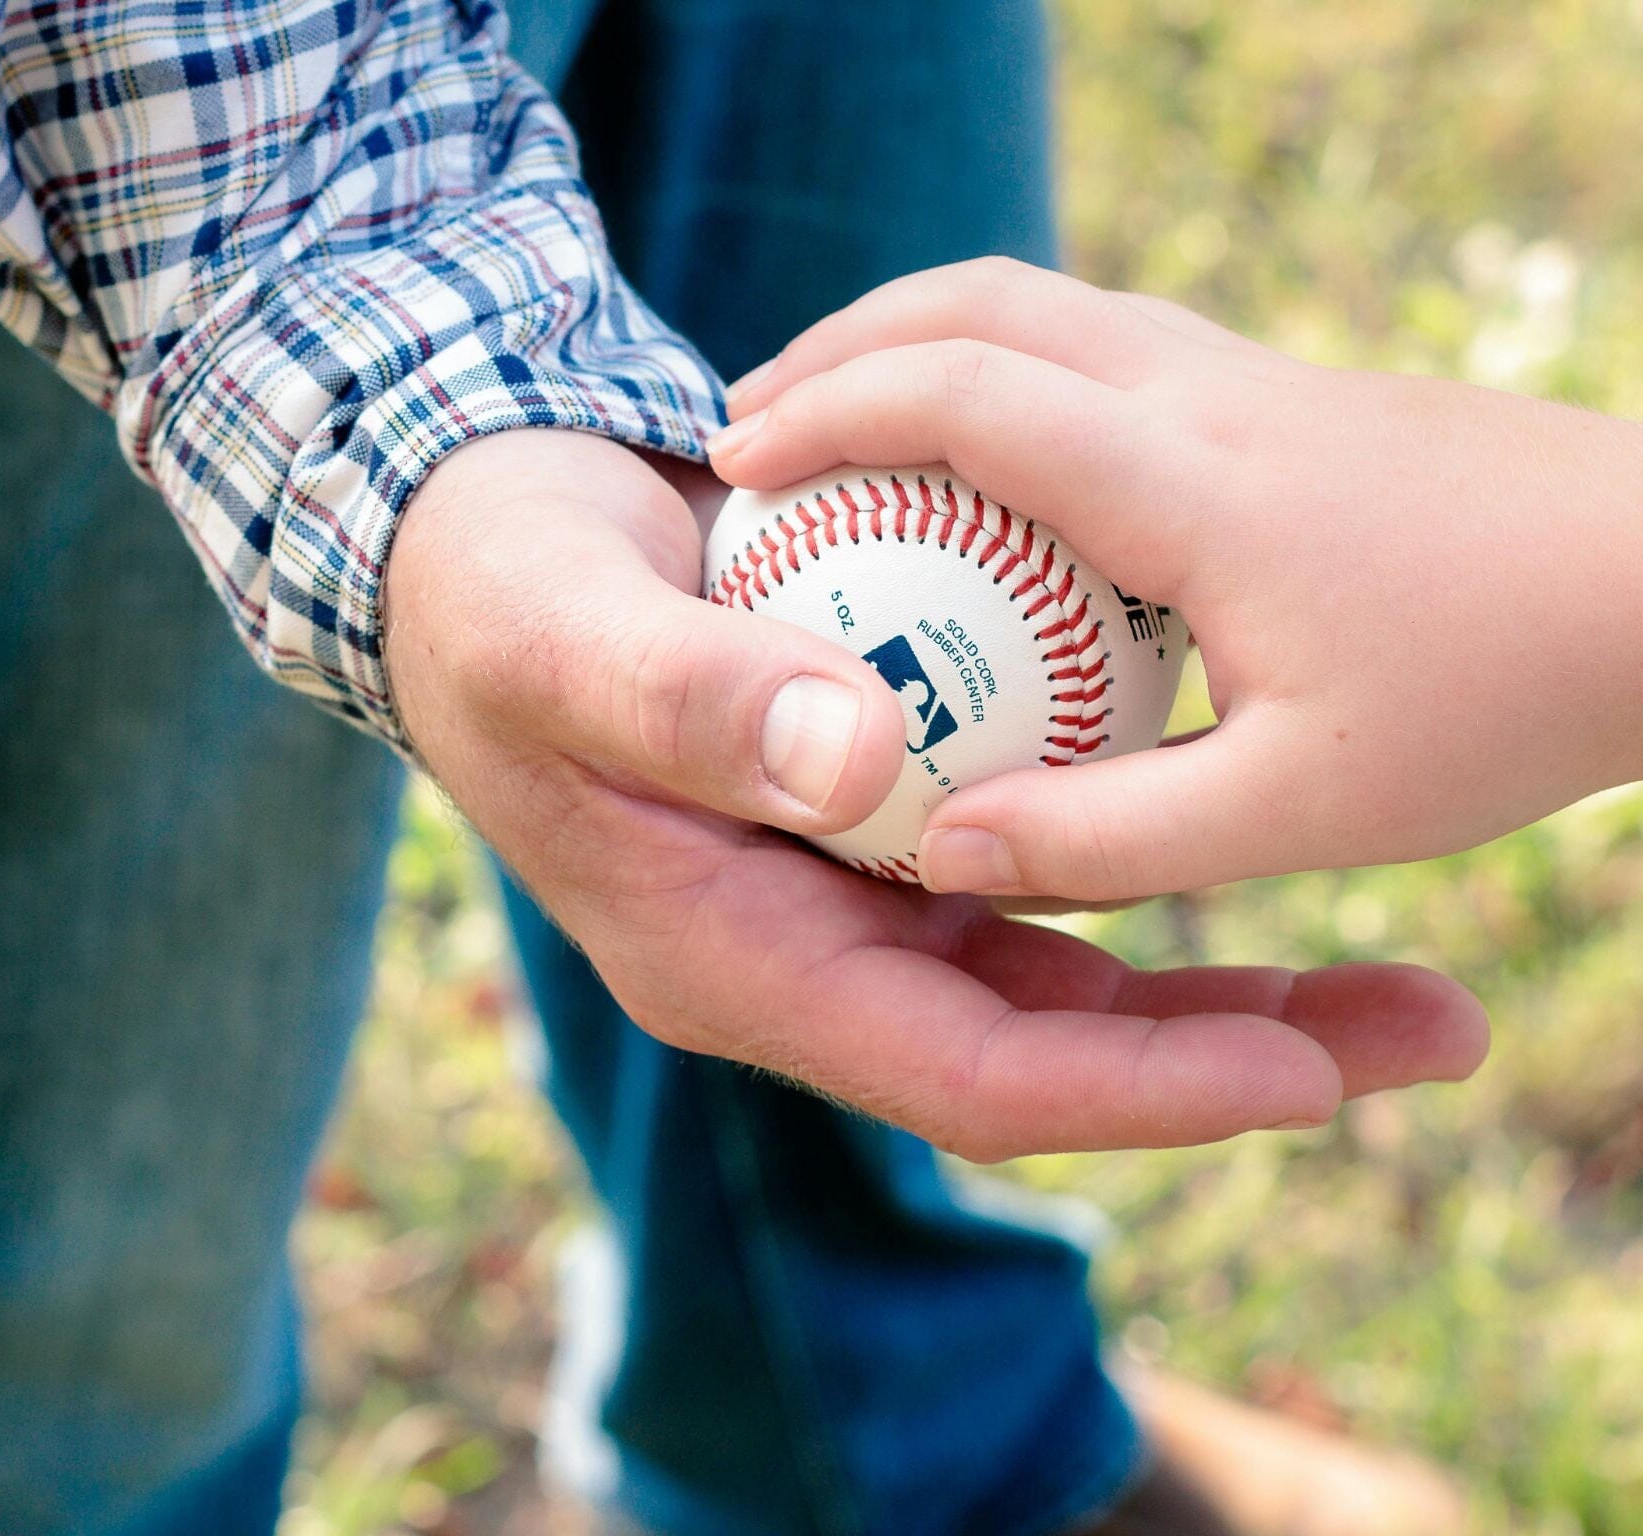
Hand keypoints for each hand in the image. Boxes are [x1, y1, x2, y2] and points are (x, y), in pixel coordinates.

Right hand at [381, 429, 1486, 1157]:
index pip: (958, 1072)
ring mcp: (846, 885)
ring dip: (1224, 972)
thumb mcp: (559, 632)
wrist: (475, 548)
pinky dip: (1143, 852)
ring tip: (1396, 972)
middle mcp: (806, 950)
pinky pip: (1035, 858)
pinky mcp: (878, 809)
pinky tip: (1253, 819)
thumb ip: (683, 698)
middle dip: (1232, 1054)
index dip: (1131, 1088)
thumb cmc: (496, 594)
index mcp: (731, 963)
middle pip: (1046, 1043)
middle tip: (1429, 1026)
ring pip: (1061, 962)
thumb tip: (852, 756)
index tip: (1303, 1078)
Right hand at [711, 258, 1642, 901]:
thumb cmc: (1506, 696)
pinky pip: (1096, 343)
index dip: (832, 416)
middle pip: (984, 304)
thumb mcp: (1307, 805)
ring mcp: (1248, 375)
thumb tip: (938, 854)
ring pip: (1042, 304)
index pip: (967, 398)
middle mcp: (1205, 394)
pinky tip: (989, 472)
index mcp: (1189, 482)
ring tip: (839, 433)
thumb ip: (1105, 836)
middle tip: (750, 433)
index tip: (739, 464)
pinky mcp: (1280, 391)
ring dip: (918, 344)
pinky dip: (996, 372)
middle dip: (843, 349)